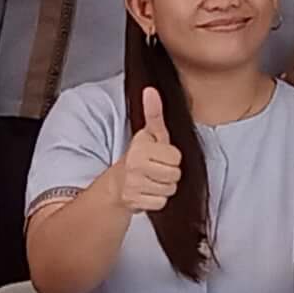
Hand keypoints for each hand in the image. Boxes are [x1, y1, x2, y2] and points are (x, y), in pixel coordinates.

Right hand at [114, 87, 185, 213]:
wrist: (117, 183)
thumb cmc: (140, 156)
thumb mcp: (149, 134)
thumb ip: (153, 113)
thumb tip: (151, 90)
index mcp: (141, 147)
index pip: (176, 157)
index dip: (171, 157)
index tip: (159, 155)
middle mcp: (135, 165)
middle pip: (175, 174)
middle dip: (170, 174)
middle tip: (157, 169)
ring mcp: (134, 184)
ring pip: (169, 189)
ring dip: (164, 187)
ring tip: (152, 180)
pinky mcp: (134, 201)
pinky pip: (161, 202)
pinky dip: (157, 200)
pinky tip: (148, 192)